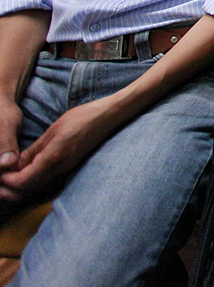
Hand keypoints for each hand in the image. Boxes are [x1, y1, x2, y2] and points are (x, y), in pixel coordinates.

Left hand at [0, 97, 118, 199]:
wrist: (110, 117)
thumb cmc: (84, 117)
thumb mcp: (54, 129)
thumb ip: (35, 149)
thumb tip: (16, 163)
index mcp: (54, 157)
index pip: (23, 180)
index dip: (7, 181)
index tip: (0, 174)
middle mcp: (61, 168)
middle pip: (29, 189)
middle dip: (12, 188)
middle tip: (2, 178)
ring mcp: (68, 169)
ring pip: (39, 186)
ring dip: (23, 184)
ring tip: (13, 174)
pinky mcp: (72, 167)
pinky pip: (49, 180)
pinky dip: (35, 180)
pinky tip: (30, 170)